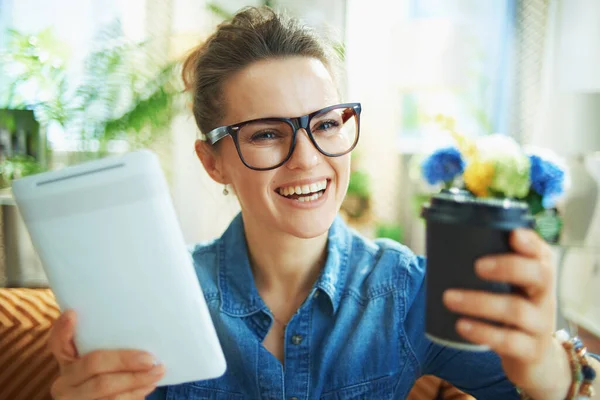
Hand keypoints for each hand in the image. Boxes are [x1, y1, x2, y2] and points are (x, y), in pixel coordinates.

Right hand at [48, 310, 164, 399]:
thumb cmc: (109, 376)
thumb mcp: (104, 360)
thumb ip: (109, 343)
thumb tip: (137, 322)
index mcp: (66, 363)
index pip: (59, 343)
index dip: (63, 329)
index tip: (73, 313)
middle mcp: (64, 383)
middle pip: (93, 364)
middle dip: (125, 361)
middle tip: (151, 359)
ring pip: (105, 388)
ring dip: (136, 380)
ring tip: (158, 371)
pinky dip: (134, 394)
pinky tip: (148, 386)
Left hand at [442, 229, 570, 398]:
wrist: (533, 357)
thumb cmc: (510, 309)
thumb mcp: (508, 287)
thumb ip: (487, 266)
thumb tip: (441, 245)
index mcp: (538, 274)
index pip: (542, 253)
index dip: (530, 243)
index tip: (513, 234)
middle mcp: (544, 296)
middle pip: (539, 276)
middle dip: (508, 267)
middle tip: (477, 265)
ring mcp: (540, 325)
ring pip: (517, 310)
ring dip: (480, 302)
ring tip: (449, 298)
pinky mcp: (531, 351)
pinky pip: (509, 341)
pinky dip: (483, 332)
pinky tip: (461, 325)